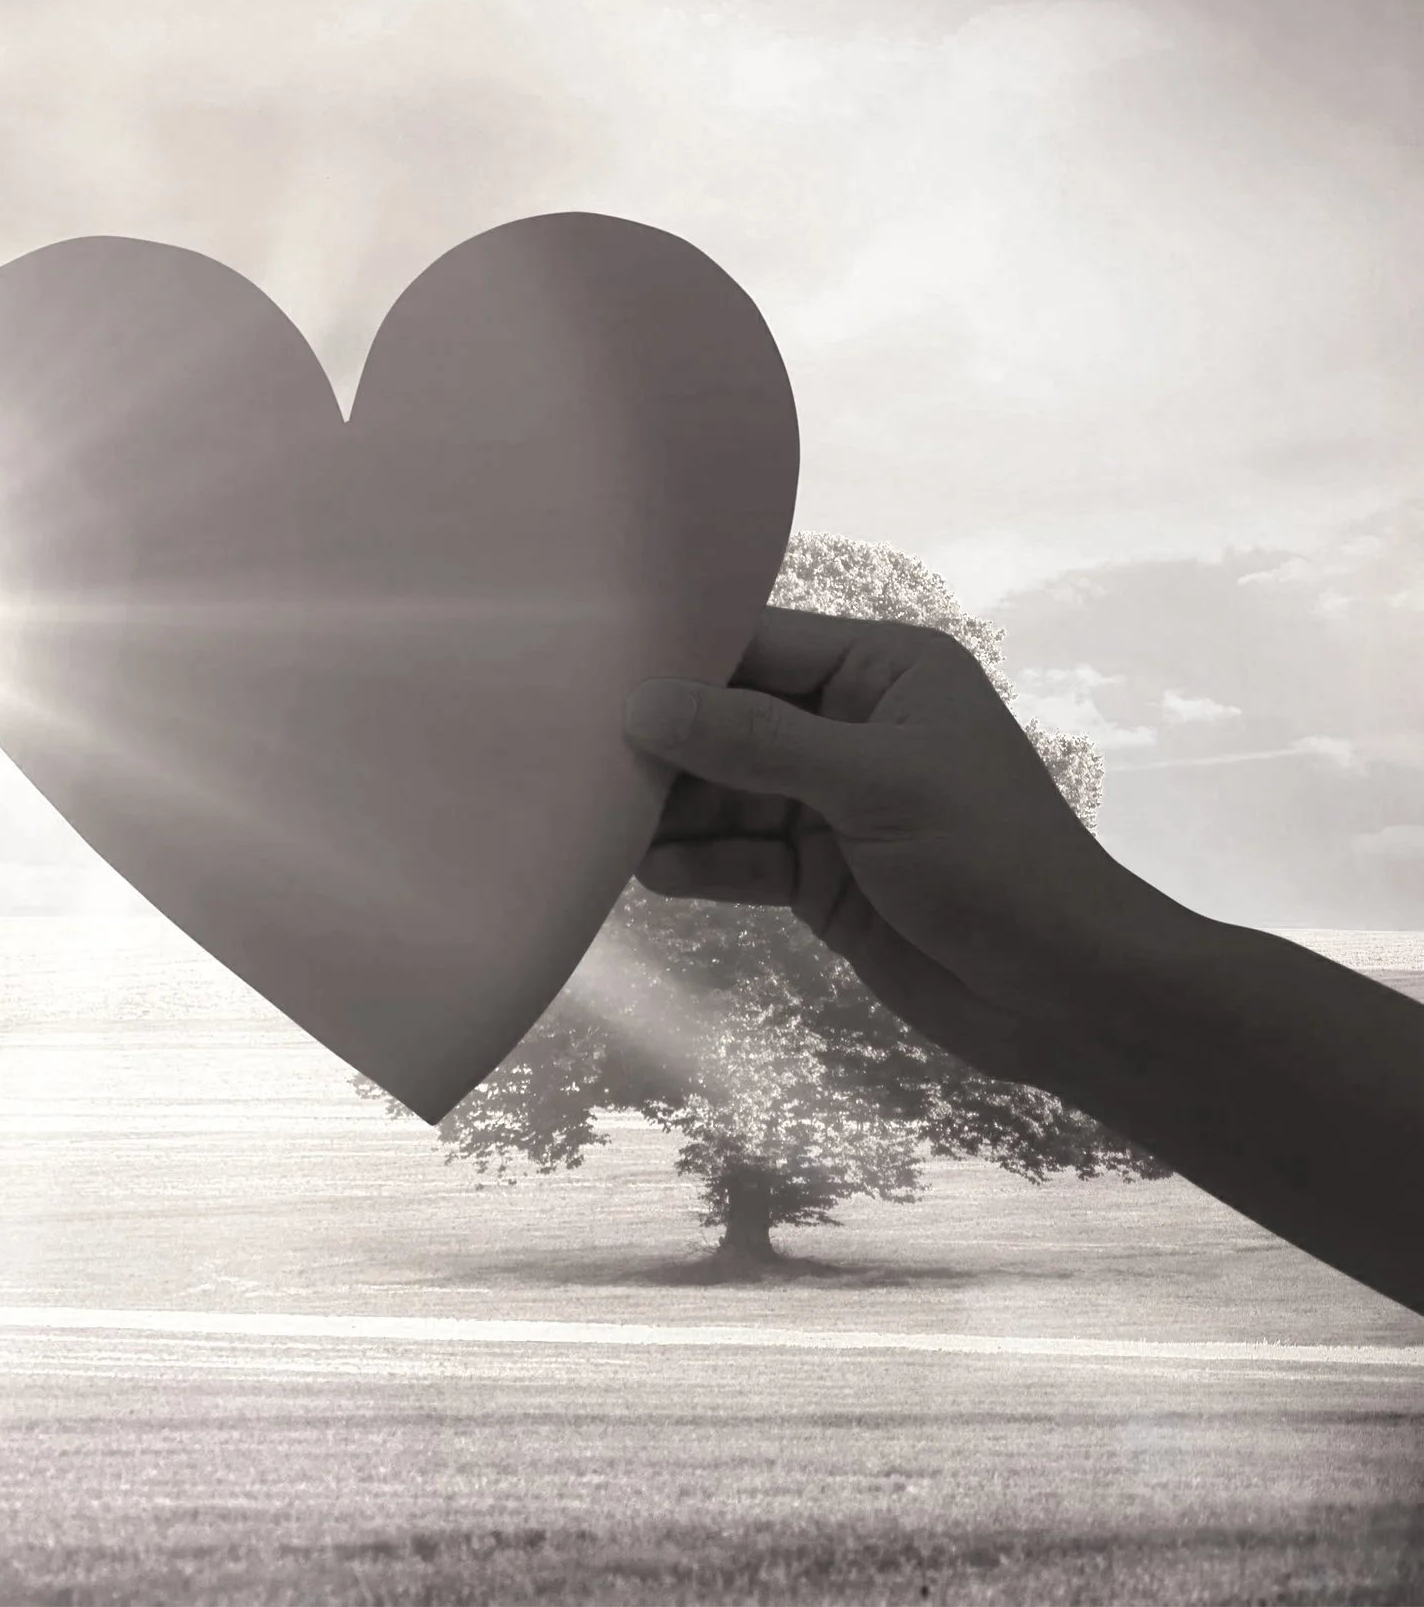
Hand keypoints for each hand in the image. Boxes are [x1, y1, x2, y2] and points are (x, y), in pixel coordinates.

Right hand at [620, 605, 1166, 1089]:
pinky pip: (740, 856)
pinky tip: (654, 875)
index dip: (681, 661)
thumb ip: (757, 743)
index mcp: (885, 671)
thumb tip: (645, 705)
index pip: (761, 646)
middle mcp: (852, 725)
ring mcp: (832, 804)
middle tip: (579, 760)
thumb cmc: (992, 861)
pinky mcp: (818, 875)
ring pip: (726, 793)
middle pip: (730, 721)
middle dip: (665, 744)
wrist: (1063, 995)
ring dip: (673, 812)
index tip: (590, 672)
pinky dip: (701, 865)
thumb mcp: (877, 785)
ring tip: (605, 826)